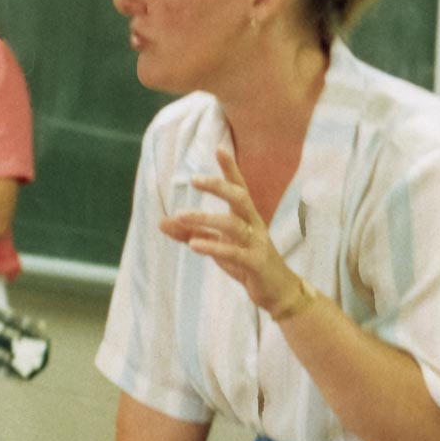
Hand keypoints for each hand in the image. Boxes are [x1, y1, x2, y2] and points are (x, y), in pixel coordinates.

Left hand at [159, 147, 300, 315]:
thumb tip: (162, 222)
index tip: (220, 149)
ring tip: (180, 216)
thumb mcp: (218, 246)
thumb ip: (191, 233)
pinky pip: (234, 252)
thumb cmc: (247, 263)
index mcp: (247, 218)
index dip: (231, 169)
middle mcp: (254, 225)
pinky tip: (193, 244)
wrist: (277, 291)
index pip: (239, 188)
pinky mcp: (256, 263)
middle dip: (219, 186)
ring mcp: (257, 243)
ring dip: (205, 218)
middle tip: (194, 179)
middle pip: (240, 198)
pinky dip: (213, 246)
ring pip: (232, 225)